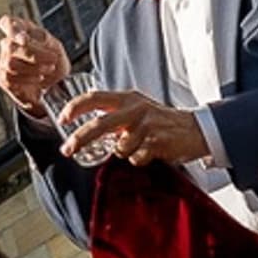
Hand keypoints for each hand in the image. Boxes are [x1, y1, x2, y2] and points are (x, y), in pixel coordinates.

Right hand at [0, 16, 69, 116]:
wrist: (57, 84)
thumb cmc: (55, 61)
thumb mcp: (54, 46)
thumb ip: (41, 39)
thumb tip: (24, 41)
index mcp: (21, 30)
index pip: (6, 22)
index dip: (11, 29)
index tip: (24, 40)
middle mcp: (9, 43)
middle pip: (11, 46)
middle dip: (34, 54)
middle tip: (53, 58)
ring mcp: (4, 60)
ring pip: (10, 63)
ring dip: (34, 67)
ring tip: (49, 69)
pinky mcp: (2, 77)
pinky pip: (10, 77)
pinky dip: (29, 79)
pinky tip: (39, 78)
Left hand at [55, 89, 209, 168]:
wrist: (195, 129)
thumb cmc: (162, 121)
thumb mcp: (137, 108)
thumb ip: (114, 113)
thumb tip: (86, 122)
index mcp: (127, 98)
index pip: (94, 97)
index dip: (75, 107)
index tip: (62, 119)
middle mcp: (135, 109)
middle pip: (98, 125)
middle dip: (79, 139)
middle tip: (67, 150)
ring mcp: (146, 125)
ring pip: (119, 148)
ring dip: (126, 153)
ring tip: (140, 146)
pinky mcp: (156, 141)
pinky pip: (136, 158)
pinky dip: (140, 159)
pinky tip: (151, 152)